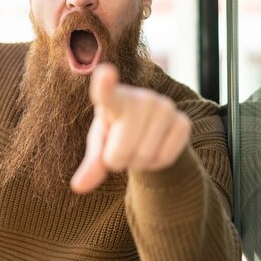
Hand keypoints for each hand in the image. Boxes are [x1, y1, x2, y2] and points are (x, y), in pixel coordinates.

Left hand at [70, 63, 190, 193]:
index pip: (106, 93)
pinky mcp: (183, 122)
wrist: (149, 131)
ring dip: (138, 162)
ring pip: (144, 156)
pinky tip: (154, 149)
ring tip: (138, 146)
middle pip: (120, 151)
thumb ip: (91, 164)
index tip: (105, 73)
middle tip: (121, 148)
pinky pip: (165, 158)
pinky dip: (156, 164)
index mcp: (113, 99)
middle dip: (118, 160)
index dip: (104, 85)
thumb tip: (78, 187)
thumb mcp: (100, 146)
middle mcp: (141, 98)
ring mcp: (164, 107)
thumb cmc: (116, 134)